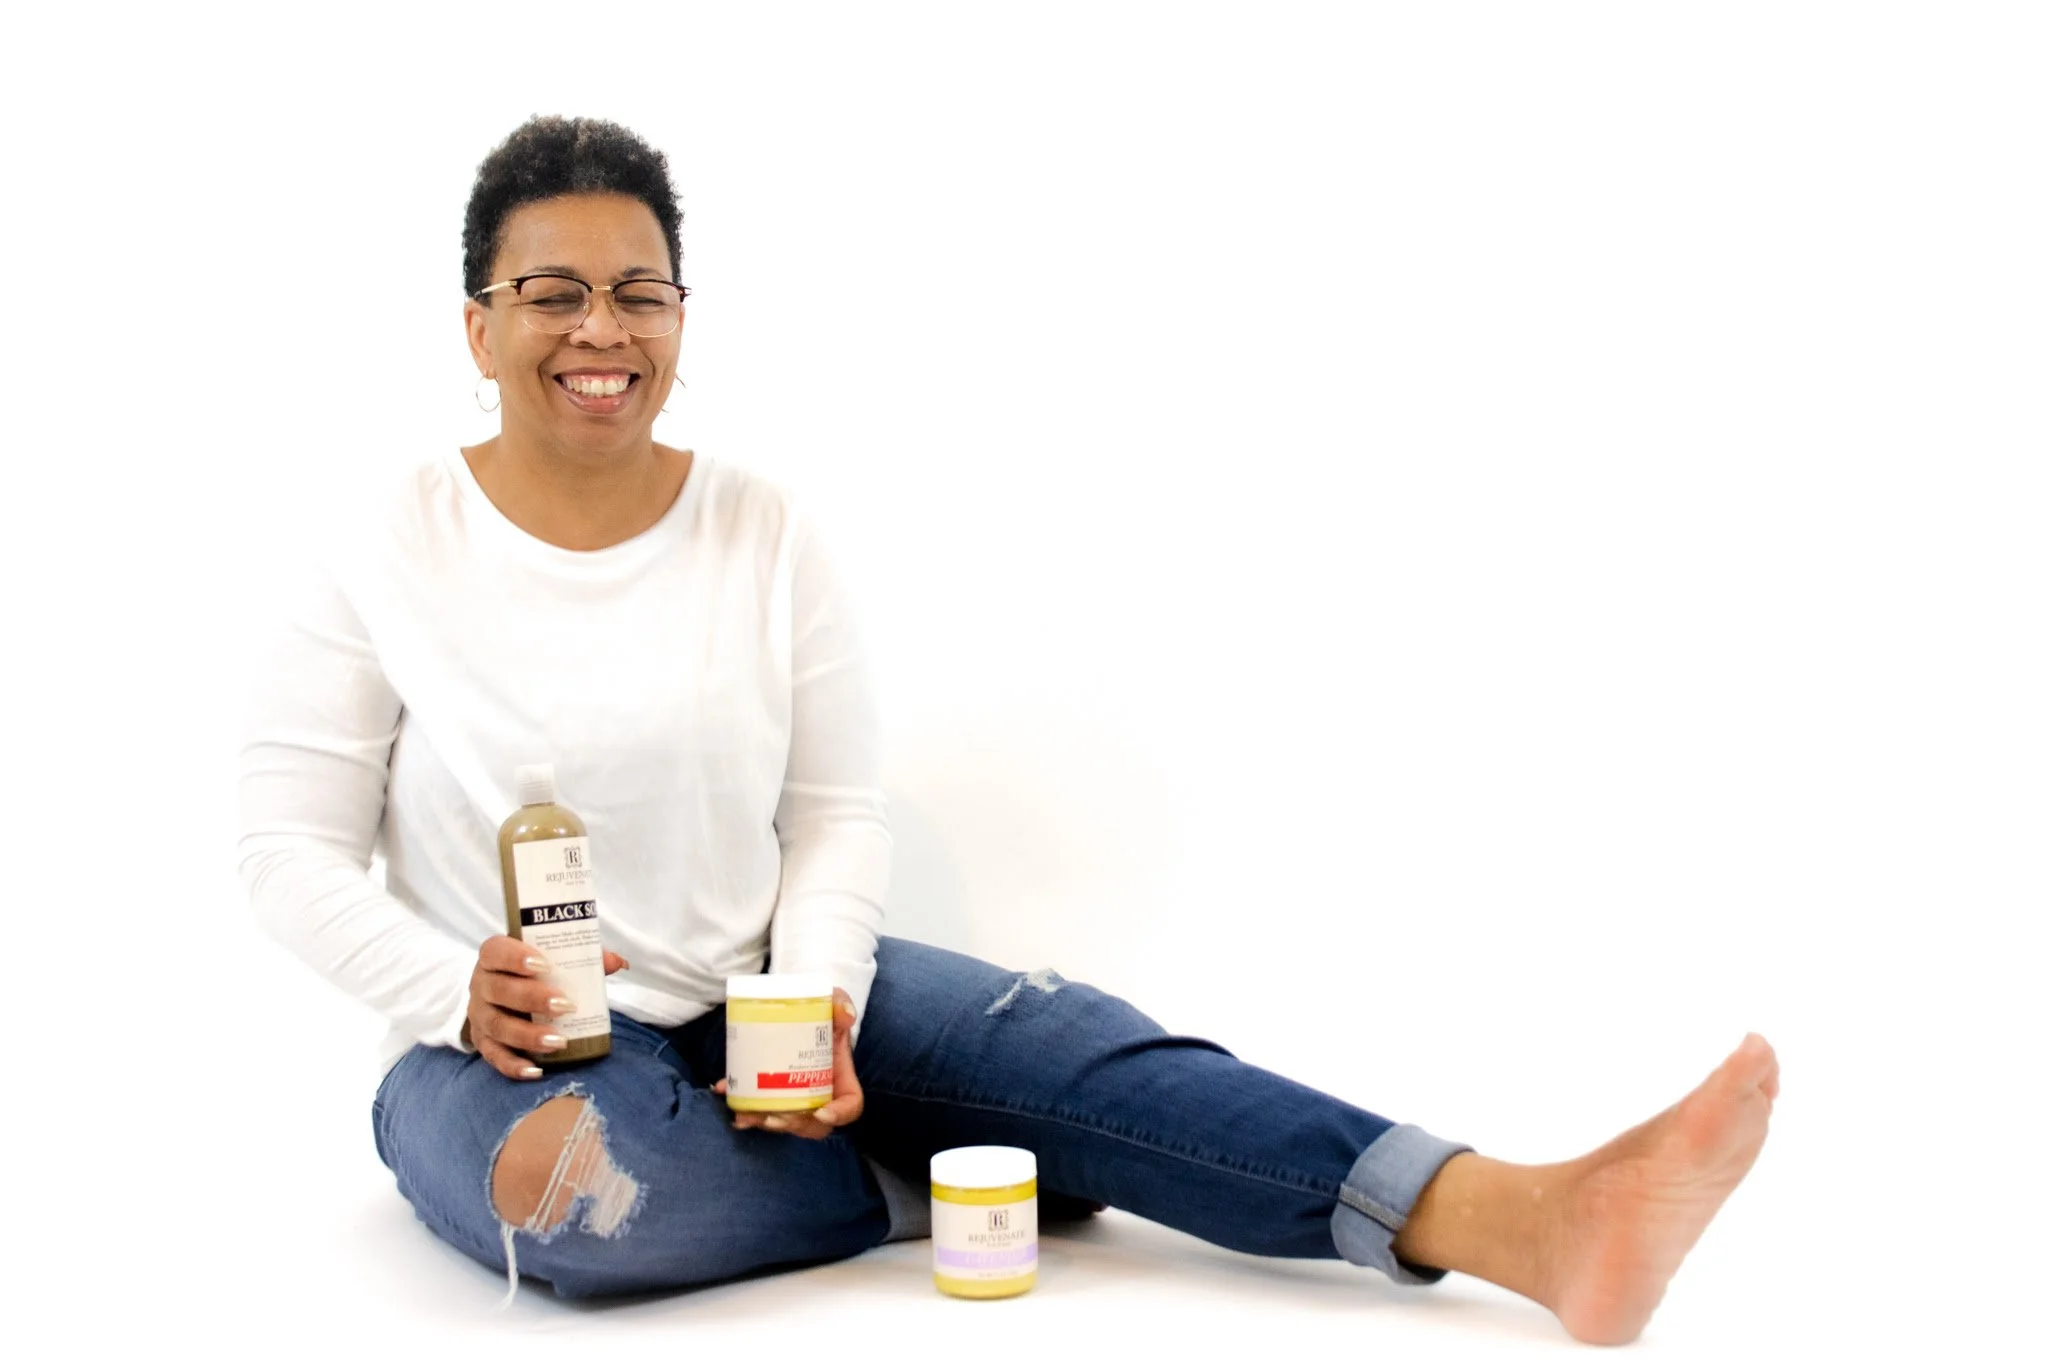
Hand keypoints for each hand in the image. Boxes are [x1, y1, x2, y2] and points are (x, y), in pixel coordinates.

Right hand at [464, 935, 628, 1080]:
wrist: (498, 997)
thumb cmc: (530, 973)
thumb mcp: (551, 959)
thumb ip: (583, 958)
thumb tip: (619, 963)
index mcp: (493, 957)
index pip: (496, 951)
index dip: (515, 957)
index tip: (545, 966)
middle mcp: (481, 985)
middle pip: (498, 990)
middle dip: (531, 999)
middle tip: (565, 1006)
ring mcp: (479, 1015)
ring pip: (497, 1026)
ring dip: (528, 1035)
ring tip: (558, 1042)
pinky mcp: (482, 1042)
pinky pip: (493, 1056)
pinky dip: (513, 1065)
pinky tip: (536, 1070)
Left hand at [715, 987, 863, 1137]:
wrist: (796, 1009)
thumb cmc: (819, 1012)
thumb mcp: (832, 1003)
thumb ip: (840, 1003)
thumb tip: (846, 1015)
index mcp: (841, 1078)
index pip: (850, 1105)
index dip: (839, 1114)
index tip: (821, 1111)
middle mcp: (821, 1095)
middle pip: (813, 1124)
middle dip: (791, 1124)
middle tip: (772, 1117)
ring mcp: (796, 1099)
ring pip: (783, 1122)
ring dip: (762, 1121)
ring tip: (744, 1116)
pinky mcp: (773, 1095)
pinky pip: (759, 1108)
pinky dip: (742, 1104)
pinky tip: (724, 1091)